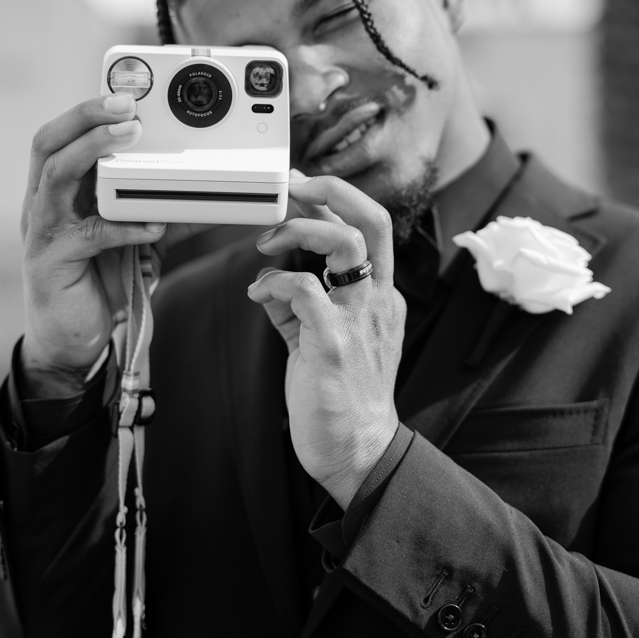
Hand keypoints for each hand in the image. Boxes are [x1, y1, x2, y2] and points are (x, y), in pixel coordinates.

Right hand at [20, 93, 211, 392]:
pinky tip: (152, 224)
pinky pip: (88, 234)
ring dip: (94, 149)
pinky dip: (123, 225)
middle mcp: (43, 202)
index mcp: (59, 190)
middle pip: (48, 140)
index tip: (126, 88)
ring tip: (131, 134)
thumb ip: (163, 212)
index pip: (63, 133)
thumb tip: (214, 195)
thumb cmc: (99, 282)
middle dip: (85, 114)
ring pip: (56, 175)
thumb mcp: (135, 239)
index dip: (88, 107)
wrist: (70, 344)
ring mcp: (43, 230)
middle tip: (126, 102)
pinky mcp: (52, 263)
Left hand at [247, 173, 404, 508]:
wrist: (357, 452)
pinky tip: (258, 296)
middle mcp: (377, 300)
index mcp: (380, 296)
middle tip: (293, 185)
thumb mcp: (321, 339)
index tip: (301, 187)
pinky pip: (303, 288)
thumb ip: (298, 306)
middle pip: (373, 220)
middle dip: (331, 189)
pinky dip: (273, 283)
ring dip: (299, 229)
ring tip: (267, 243)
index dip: (334, 198)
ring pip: (345, 241)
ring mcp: (359, 319)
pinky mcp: (334, 342)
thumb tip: (266, 282)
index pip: (368, 228)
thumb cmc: (341, 397)